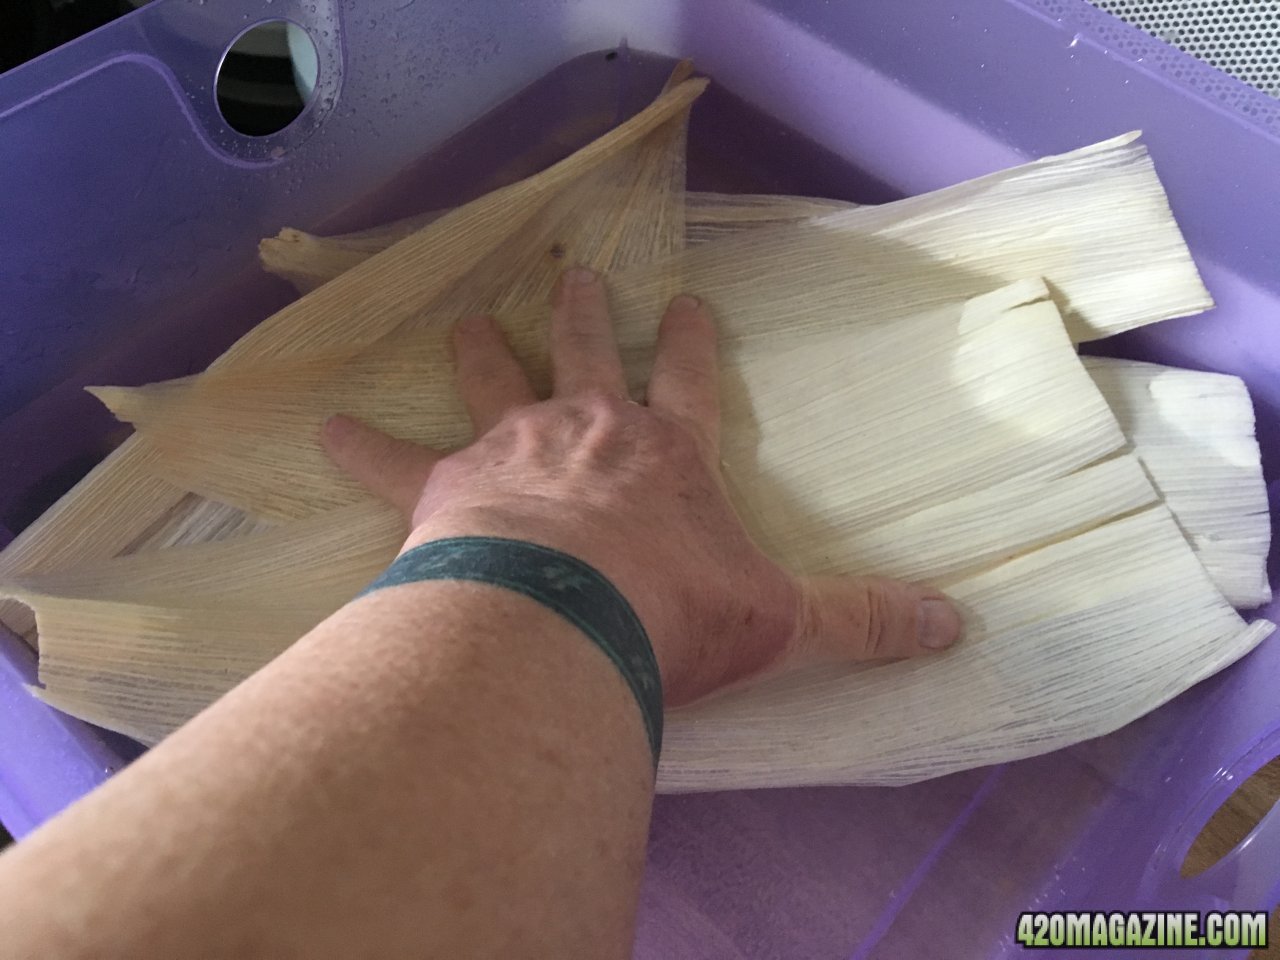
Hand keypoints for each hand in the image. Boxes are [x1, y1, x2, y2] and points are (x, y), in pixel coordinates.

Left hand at [322, 266, 960, 705]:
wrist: (565, 623)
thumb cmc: (673, 617)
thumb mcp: (784, 624)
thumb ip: (864, 622)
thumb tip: (957, 628)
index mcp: (667, 455)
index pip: (690, 381)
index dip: (690, 343)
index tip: (686, 305)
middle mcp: (588, 431)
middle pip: (586, 353)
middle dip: (585, 314)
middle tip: (576, 275)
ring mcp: (510, 448)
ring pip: (495, 379)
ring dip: (484, 350)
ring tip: (470, 321)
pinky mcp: (441, 485)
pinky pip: (391, 460)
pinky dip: (358, 446)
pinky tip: (321, 430)